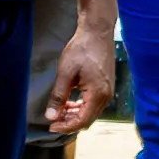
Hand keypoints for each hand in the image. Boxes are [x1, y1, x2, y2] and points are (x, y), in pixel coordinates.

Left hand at [43, 17, 115, 132]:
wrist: (97, 32)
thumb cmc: (82, 49)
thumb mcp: (65, 73)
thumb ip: (58, 96)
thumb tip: (51, 116)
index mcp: (98, 94)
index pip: (82, 121)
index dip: (65, 127)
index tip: (51, 125)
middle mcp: (106, 96)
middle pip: (87, 120)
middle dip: (69, 122)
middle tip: (52, 120)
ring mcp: (108, 91)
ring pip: (90, 113)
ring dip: (74, 115)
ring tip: (58, 111)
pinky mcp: (106, 86)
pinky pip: (93, 104)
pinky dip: (81, 107)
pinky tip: (69, 102)